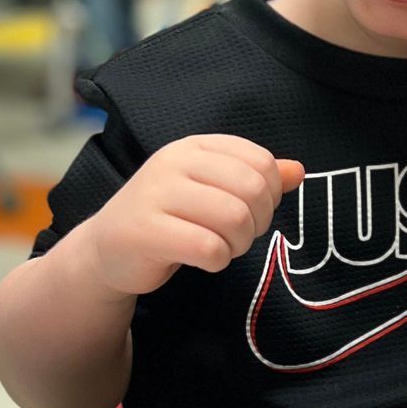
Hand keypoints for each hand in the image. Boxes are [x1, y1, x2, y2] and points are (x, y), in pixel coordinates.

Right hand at [82, 135, 303, 297]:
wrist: (108, 249)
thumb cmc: (169, 217)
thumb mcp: (211, 189)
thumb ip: (254, 178)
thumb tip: (298, 171)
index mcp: (194, 146)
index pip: (260, 162)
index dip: (271, 194)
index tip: (253, 211)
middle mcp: (173, 162)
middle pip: (252, 190)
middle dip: (257, 223)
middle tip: (239, 236)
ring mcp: (155, 194)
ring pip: (234, 218)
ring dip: (239, 244)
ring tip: (221, 246)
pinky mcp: (145, 231)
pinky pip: (209, 248)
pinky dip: (218, 261)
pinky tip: (203, 259)